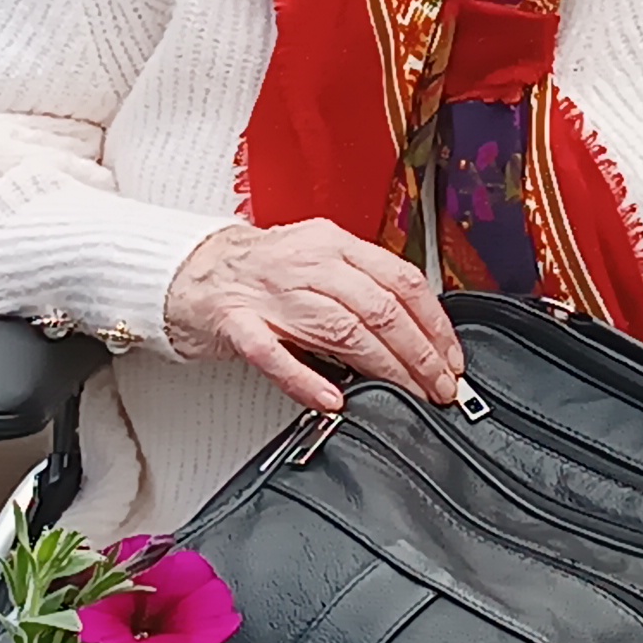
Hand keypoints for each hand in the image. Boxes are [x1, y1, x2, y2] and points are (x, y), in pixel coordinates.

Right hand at [162, 218, 463, 414]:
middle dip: (419, 352)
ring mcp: (270, 294)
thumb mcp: (318, 262)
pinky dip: (306, 378)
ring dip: (384, 367)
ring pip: (341, 329)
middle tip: (440, 386)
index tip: (452, 358)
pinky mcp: (235, 324)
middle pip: (378, 308)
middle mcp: (306, 263)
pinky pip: (274, 353)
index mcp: (332, 244)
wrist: (191, 271)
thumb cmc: (261, 272)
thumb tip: (418, 331)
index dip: (433, 322)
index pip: (400, 280)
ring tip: (408, 394)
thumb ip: (362, 288)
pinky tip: (331, 398)